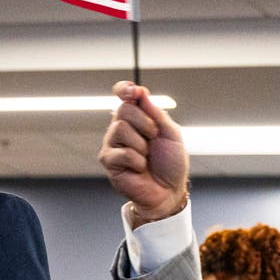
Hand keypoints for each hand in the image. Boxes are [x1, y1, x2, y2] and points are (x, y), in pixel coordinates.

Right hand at [99, 81, 189, 225]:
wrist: (169, 191)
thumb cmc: (171, 163)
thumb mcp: (171, 133)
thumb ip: (156, 113)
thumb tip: (140, 92)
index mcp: (137, 117)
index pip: (123, 95)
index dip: (124, 89)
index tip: (133, 91)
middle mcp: (121, 127)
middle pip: (123, 109)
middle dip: (145, 123)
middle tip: (154, 138)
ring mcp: (112, 143)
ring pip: (120, 128)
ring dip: (142, 145)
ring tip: (146, 157)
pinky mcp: (108, 160)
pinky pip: (122, 152)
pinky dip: (137, 161)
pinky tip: (140, 168)